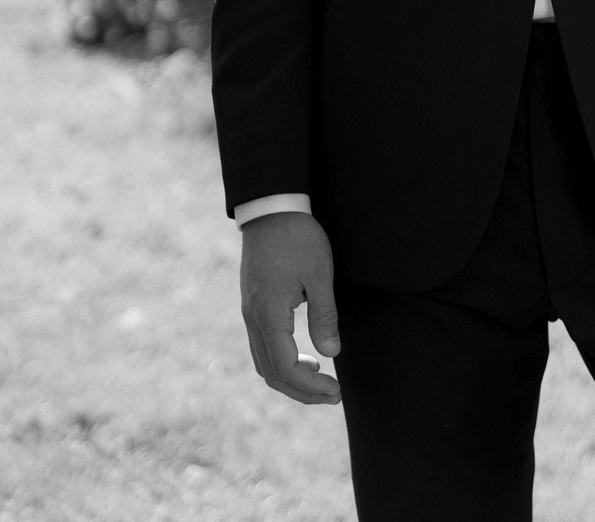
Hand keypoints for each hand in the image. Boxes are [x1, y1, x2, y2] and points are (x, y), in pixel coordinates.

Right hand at [239, 211, 341, 405]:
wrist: (271, 208)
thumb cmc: (298, 238)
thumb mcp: (319, 274)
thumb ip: (324, 316)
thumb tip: (331, 355)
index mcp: (268, 315)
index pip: (286, 369)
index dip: (311, 388)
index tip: (336, 391)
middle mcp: (253, 320)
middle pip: (272, 374)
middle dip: (301, 391)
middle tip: (332, 395)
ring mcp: (249, 313)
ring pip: (264, 363)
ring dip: (290, 379)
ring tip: (320, 380)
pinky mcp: (252, 305)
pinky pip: (262, 347)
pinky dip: (282, 361)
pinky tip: (305, 356)